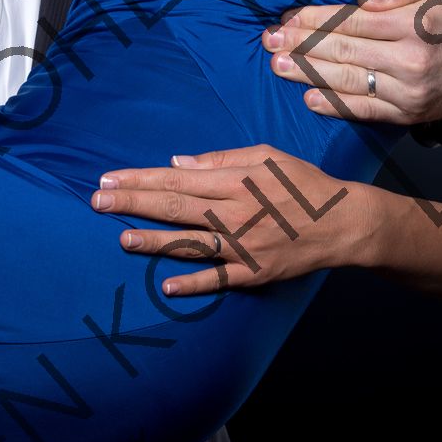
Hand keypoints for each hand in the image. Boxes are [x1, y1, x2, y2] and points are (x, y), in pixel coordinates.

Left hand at [90, 144, 360, 296]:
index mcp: (235, 181)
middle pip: (176, 207)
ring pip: (192, 242)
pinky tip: (167, 286)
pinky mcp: (254, 272)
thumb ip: (221, 159)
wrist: (343, 222)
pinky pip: (219, 279)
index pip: (177, 179)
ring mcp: (244, 245)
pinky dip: (194, 282)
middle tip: (98, 202)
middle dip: (135, 203)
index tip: (109, 179)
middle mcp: (235, 212)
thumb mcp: (266, 156)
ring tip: (122, 239)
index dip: (141, 179)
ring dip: (155, 241)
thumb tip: (178, 163)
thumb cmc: (302, 184)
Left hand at [263, 0, 441, 124]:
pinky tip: (309, 98)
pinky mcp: (406, 115)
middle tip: (270, 40)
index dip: (316, 19)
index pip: (352, 20)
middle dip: (302, 44)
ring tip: (278, 65)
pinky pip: (364, 111)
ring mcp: (407, 90)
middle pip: (344, 49)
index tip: (288, 17)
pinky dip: (335, 106)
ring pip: (348, 80)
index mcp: (414, 22)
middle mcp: (410, 58)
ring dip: (308, 73)